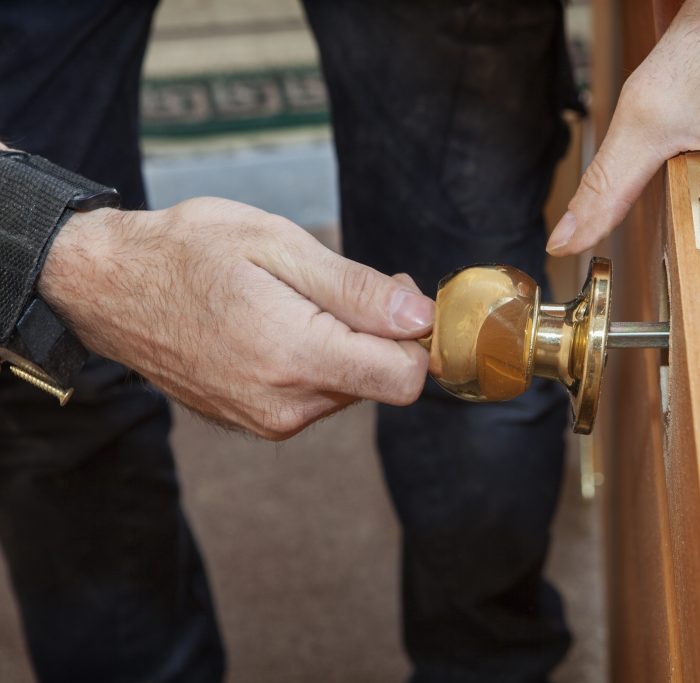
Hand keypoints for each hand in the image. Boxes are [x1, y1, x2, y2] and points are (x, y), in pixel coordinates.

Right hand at [38, 197, 432, 439]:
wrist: (108, 288)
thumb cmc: (187, 252)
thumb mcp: (277, 245)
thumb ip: (357, 289)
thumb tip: (421, 317)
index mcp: (294, 356)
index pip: (403, 379)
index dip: (416, 337)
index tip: (399, 297)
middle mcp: (285, 404)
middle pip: (381, 383)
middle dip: (381, 335)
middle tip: (344, 283)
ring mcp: (268, 421)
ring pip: (351, 389)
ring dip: (347, 346)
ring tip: (302, 299)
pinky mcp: (257, 423)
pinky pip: (317, 396)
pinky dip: (318, 361)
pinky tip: (284, 324)